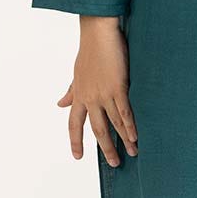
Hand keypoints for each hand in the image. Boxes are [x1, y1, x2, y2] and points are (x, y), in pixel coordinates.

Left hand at [58, 16, 137, 165]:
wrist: (99, 33)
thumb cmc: (90, 51)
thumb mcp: (77, 74)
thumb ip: (71, 92)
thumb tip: (60, 104)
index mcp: (79, 96)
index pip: (74, 124)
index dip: (75, 141)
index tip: (77, 156)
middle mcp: (90, 98)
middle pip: (96, 129)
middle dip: (106, 148)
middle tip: (114, 163)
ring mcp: (103, 93)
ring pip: (113, 123)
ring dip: (123, 140)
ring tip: (132, 153)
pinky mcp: (118, 87)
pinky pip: (124, 111)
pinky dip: (130, 126)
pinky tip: (136, 136)